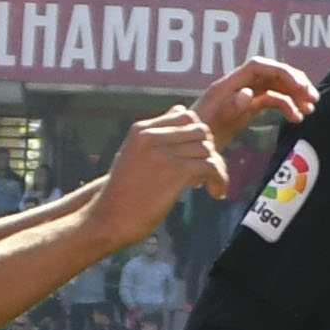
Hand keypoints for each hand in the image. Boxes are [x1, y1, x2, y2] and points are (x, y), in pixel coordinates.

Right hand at [98, 107, 231, 235]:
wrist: (109, 219)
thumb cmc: (124, 191)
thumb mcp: (135, 153)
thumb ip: (158, 133)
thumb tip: (180, 110)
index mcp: (141, 129)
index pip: (185, 116)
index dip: (197, 136)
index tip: (196, 157)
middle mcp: (151, 135)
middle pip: (200, 131)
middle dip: (209, 150)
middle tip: (206, 173)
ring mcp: (163, 152)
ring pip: (208, 149)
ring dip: (217, 169)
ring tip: (211, 186)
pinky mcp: (175, 171)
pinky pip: (212, 167)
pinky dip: (220, 180)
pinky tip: (216, 193)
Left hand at [192, 57, 321, 147]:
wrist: (187, 153)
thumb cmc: (196, 139)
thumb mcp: (211, 126)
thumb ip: (230, 108)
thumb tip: (248, 94)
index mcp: (227, 85)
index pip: (259, 66)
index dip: (282, 72)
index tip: (301, 87)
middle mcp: (237, 86)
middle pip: (271, 73)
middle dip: (294, 82)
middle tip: (312, 98)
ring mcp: (243, 96)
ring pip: (275, 86)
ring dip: (295, 95)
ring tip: (309, 110)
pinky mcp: (247, 109)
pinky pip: (272, 100)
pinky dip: (287, 106)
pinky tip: (297, 119)